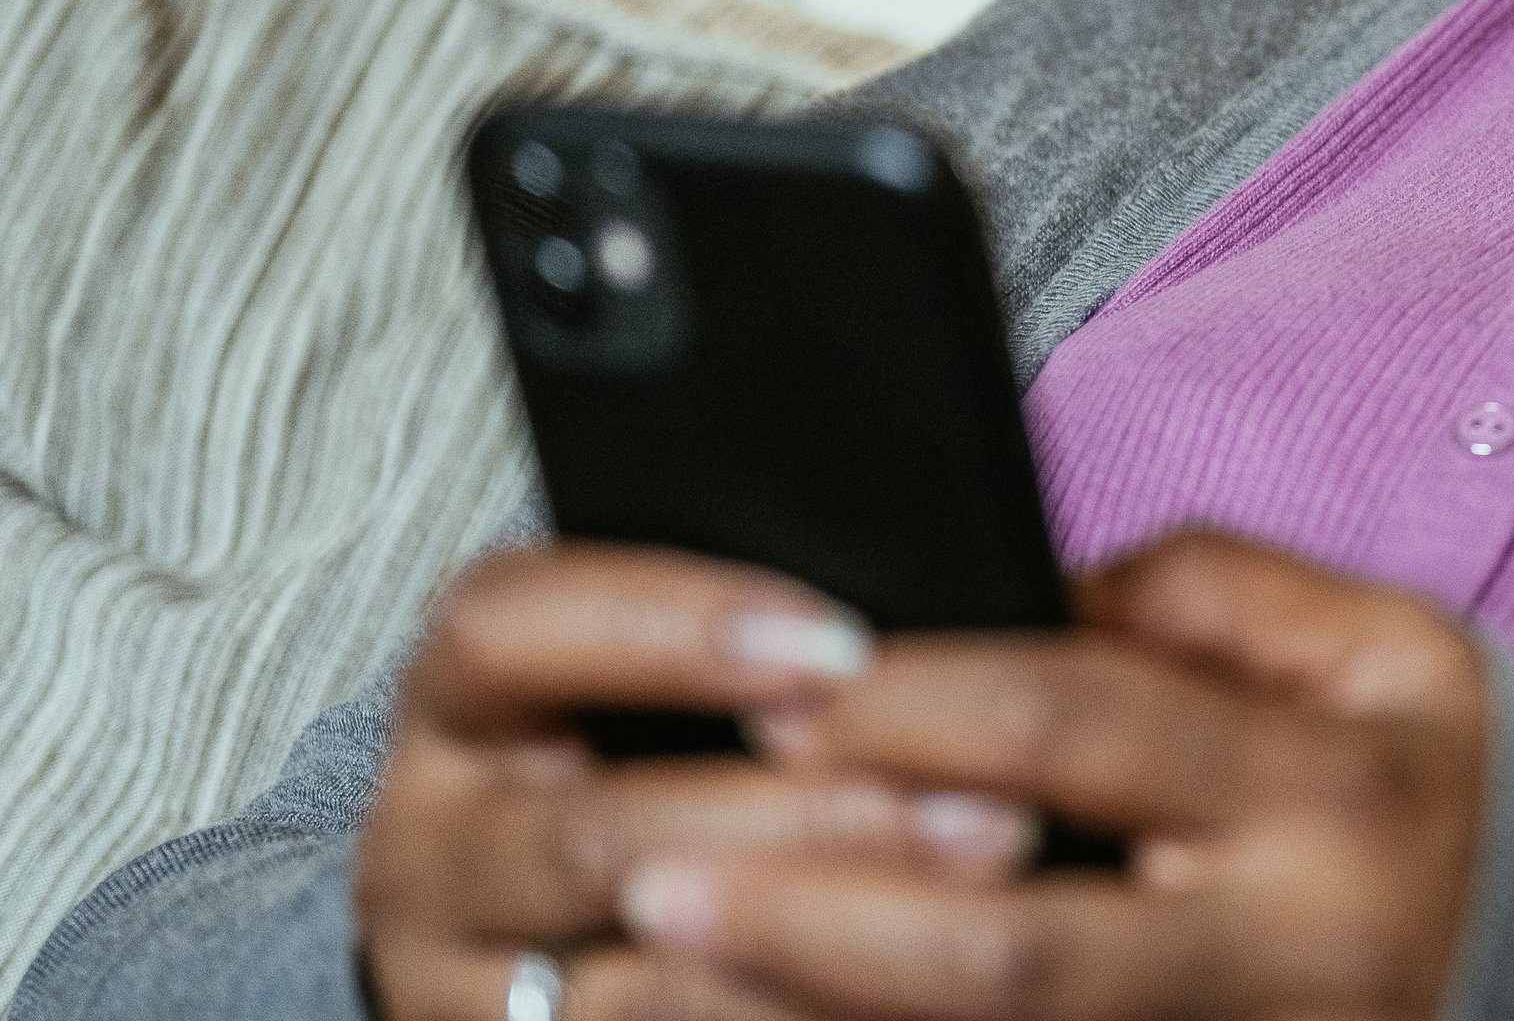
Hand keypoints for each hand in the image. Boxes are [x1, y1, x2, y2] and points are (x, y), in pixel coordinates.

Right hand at [356, 544, 1033, 1020]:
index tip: (840, 645)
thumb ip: (750, 655)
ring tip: (984, 912)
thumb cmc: (637, 765)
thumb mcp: (640, 689)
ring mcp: (469, 990)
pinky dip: (801, 1015)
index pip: (507, 630)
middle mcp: (431, 858)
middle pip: (595, 837)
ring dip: (825, 945)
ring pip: (639, 985)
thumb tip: (925, 630)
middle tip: (986, 808)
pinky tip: (918, 996)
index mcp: (458, 714)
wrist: (533, 942)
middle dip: (807, 823)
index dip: (669, 628)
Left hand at [617, 534, 1490, 1020]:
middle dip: (815, 916)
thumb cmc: (1423, 785)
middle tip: (652, 867)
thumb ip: (1205, 596)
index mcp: (1335, 795)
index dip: (916, 702)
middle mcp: (1297, 962)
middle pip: (1011, 956)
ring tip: (637, 985)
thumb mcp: (1378, 648)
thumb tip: (1002, 590)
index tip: (775, 682)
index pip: (1087, 729)